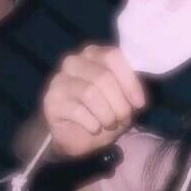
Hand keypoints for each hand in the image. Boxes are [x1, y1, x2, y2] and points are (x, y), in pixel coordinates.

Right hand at [42, 43, 148, 158]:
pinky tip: (94, 128)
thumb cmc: (105, 113)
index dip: (130, 82)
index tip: (139, 103)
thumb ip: (131, 90)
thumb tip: (137, 97)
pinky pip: (77, 111)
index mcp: (94, 54)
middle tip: (124, 118)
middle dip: (120, 104)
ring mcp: (59, 80)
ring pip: (90, 93)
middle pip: (104, 77)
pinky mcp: (51, 101)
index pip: (113, 56)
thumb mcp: (125, 100)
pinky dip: (93, 124)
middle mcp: (74, 62)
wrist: (79, 136)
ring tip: (110, 124)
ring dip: (108, 115)